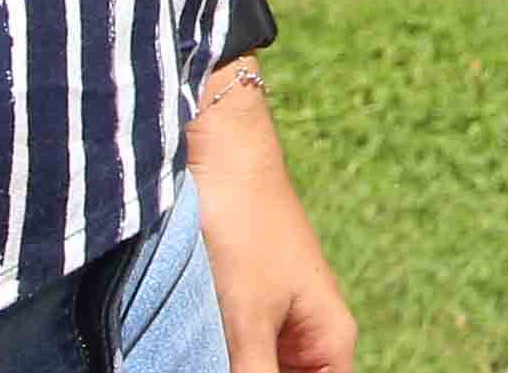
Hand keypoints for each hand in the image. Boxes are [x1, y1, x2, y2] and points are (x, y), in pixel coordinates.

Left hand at [184, 71, 354, 372]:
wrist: (219, 155)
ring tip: (192, 353)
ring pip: (246, 371)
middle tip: (206, 359)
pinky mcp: (230, 314)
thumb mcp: (248, 318)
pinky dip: (202, 359)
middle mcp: (302, 339)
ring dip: (217, 365)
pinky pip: (221, 357)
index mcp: (329, 342)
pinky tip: (178, 353)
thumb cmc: (247, 229)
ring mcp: (264, 327)